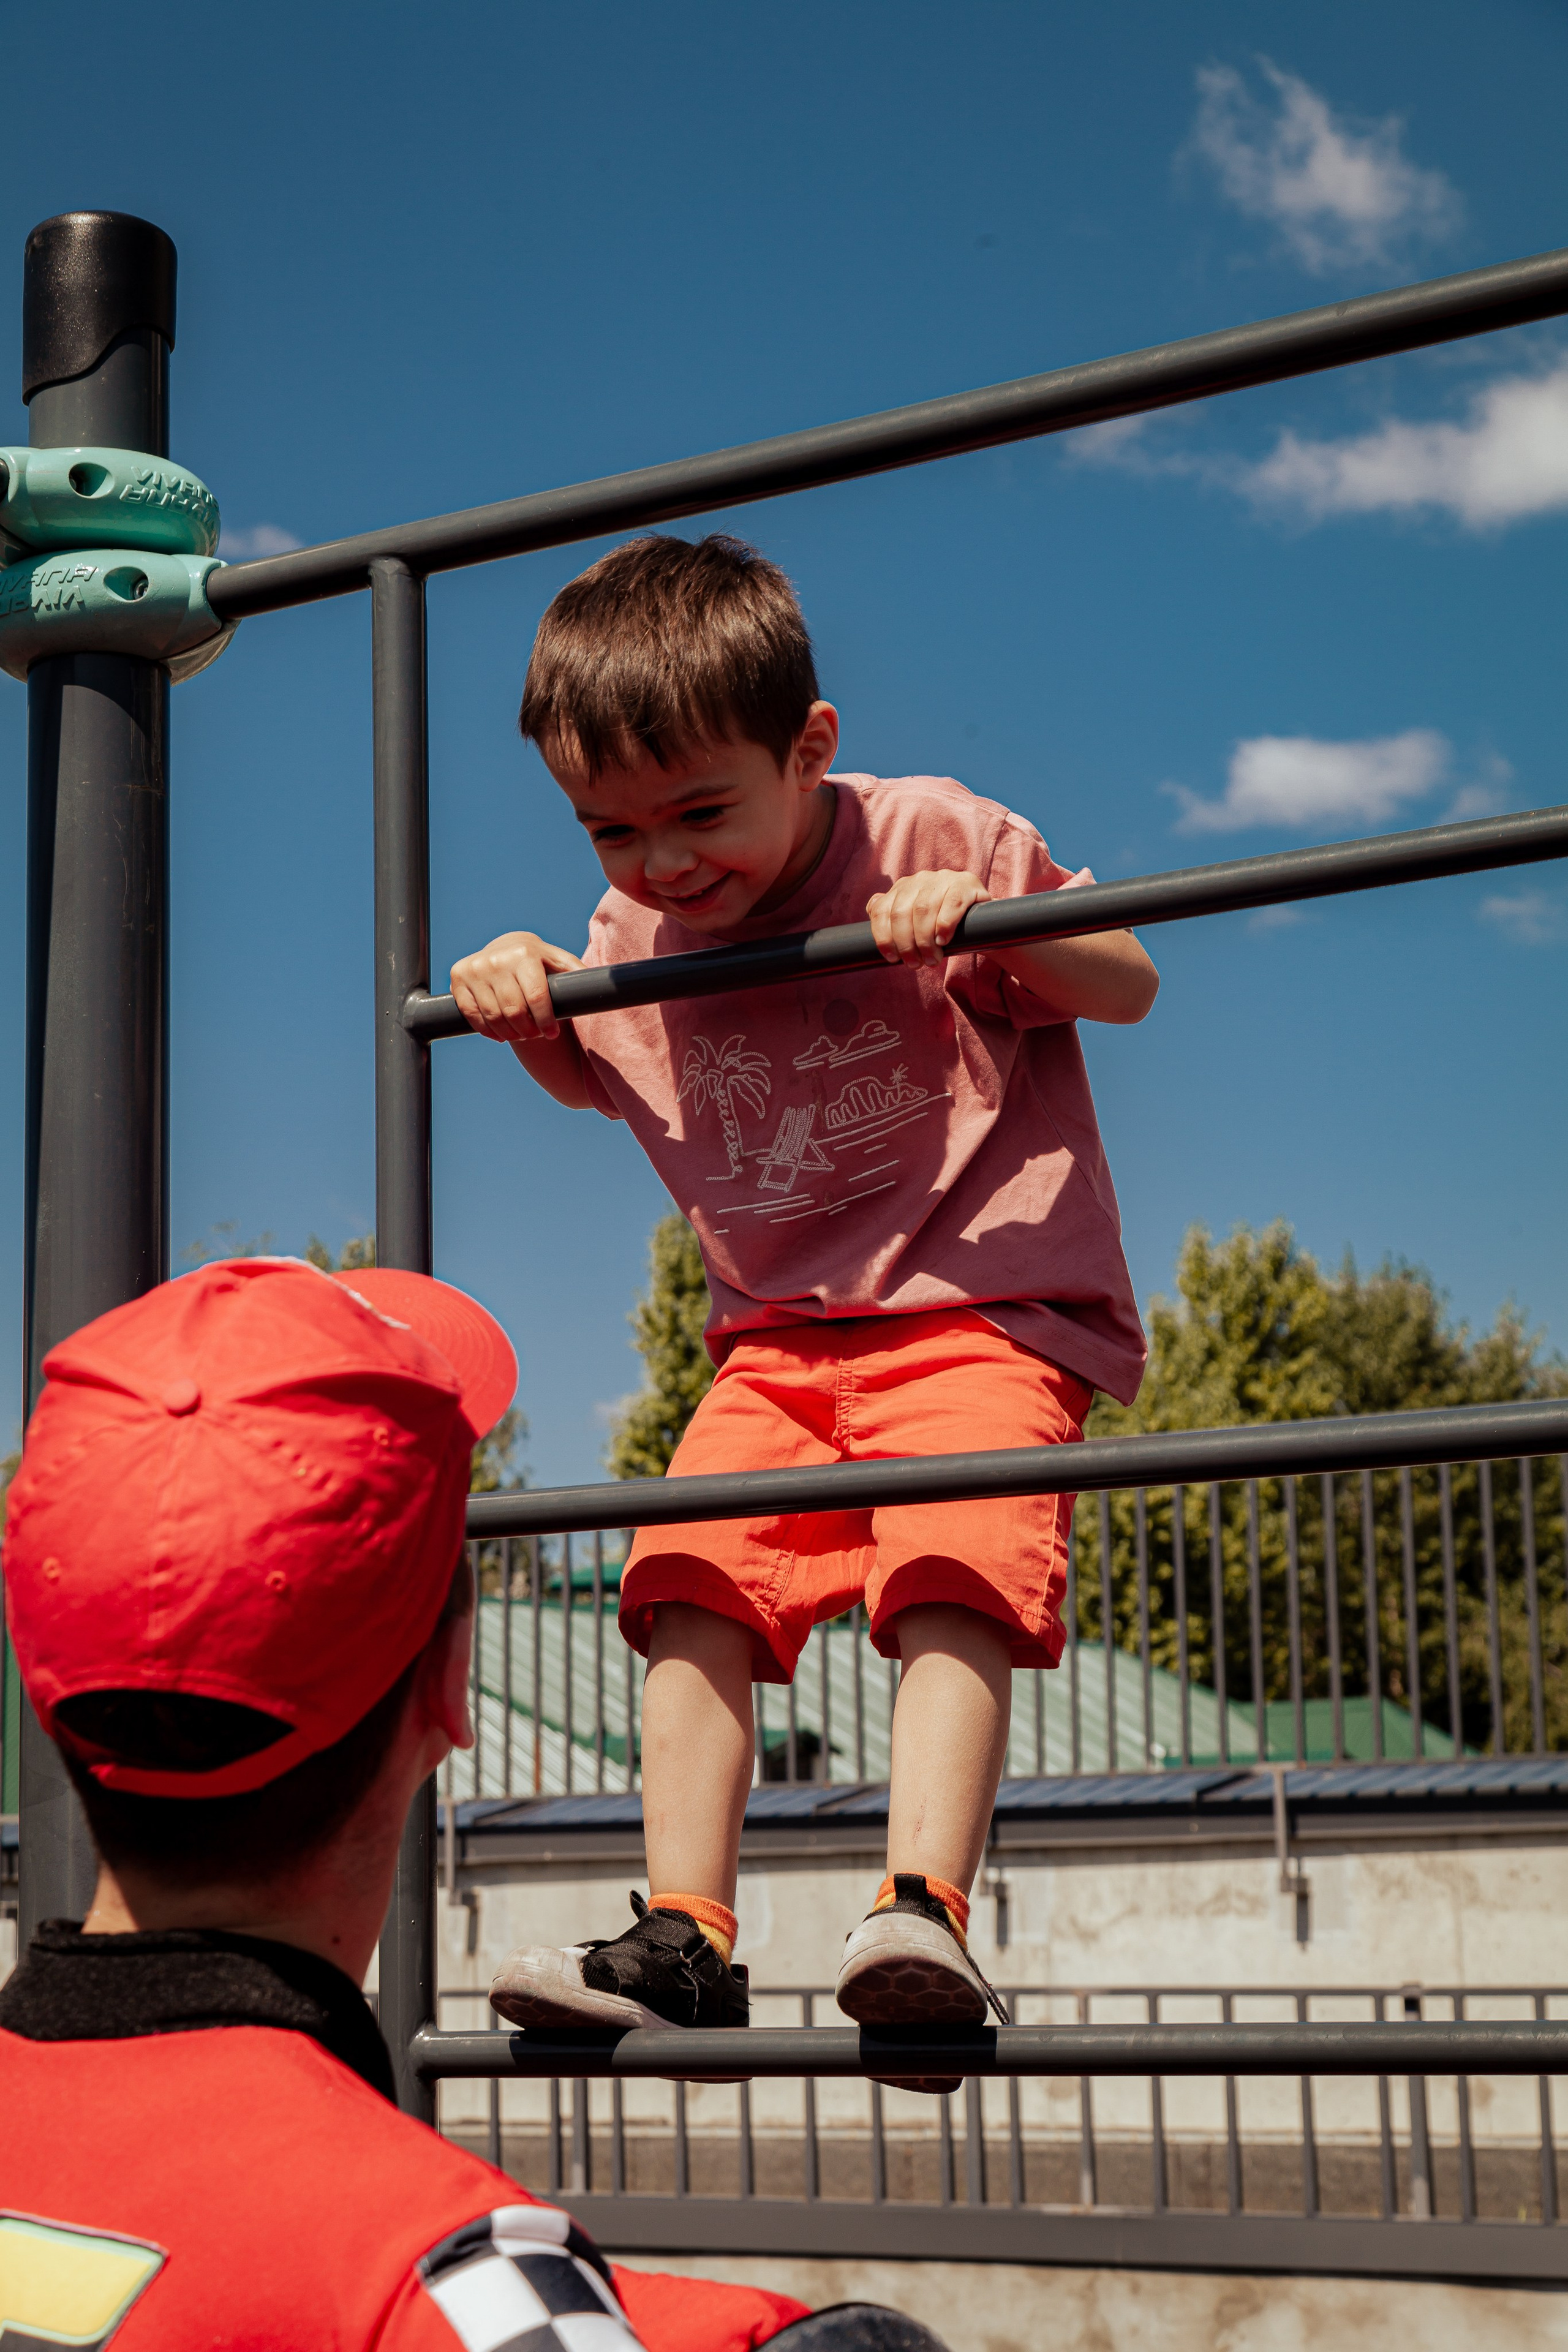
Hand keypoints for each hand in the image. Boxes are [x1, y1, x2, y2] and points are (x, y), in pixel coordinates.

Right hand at [449, 931, 584, 1043]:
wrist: (505, 946)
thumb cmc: (539, 960)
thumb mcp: (559, 961)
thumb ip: (577, 972)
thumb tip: (604, 984)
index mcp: (524, 952)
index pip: (536, 997)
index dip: (545, 1021)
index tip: (553, 1034)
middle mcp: (496, 958)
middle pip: (514, 1011)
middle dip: (528, 1030)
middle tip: (536, 1035)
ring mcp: (474, 968)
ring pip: (493, 1016)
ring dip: (510, 1033)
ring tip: (521, 1035)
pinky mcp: (458, 977)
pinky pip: (472, 1015)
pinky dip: (488, 1030)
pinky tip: (501, 1034)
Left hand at [865, 870, 990, 966]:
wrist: (982, 921)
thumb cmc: (942, 925)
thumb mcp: (915, 921)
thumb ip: (893, 915)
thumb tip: (871, 910)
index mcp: (903, 887)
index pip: (882, 910)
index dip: (883, 937)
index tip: (892, 959)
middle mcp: (920, 879)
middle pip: (902, 913)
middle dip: (906, 944)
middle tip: (915, 964)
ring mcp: (943, 878)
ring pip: (924, 909)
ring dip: (925, 940)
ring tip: (932, 959)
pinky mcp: (966, 884)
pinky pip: (951, 903)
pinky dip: (944, 925)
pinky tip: (943, 940)